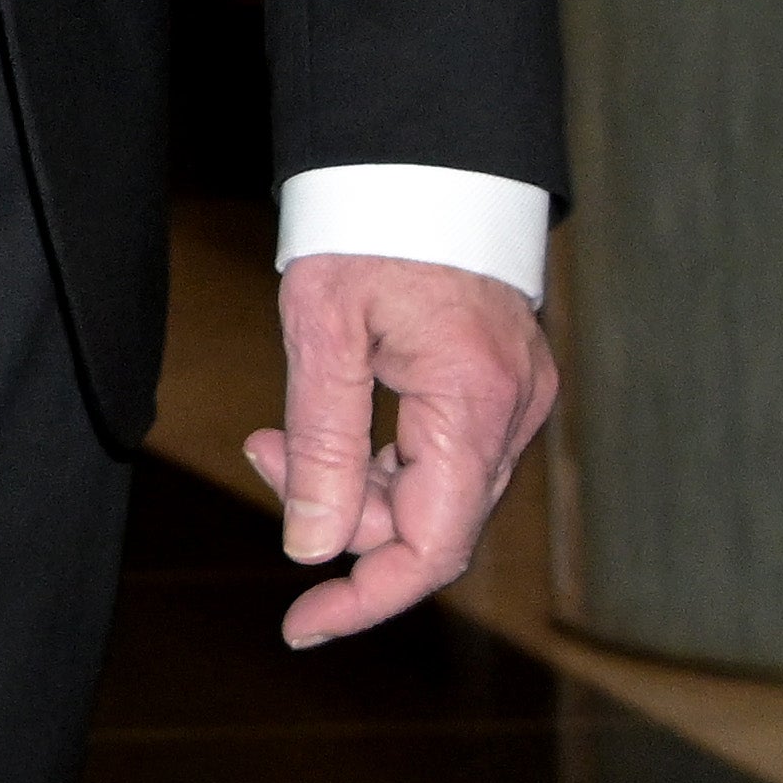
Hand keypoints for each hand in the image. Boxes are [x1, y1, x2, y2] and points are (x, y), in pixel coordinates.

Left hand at [244, 251, 556, 646]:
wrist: (421, 156)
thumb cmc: (367, 227)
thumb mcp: (322, 331)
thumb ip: (322, 445)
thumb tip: (313, 548)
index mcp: (475, 402)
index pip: (432, 547)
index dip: (365, 597)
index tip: (301, 626)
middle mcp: (514, 413)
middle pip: (429, 523)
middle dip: (340, 514)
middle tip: (264, 452)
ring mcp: (518, 402)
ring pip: (433, 492)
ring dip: (355, 481)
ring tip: (281, 432)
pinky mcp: (505, 387)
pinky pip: (444, 455)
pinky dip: (384, 454)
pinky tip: (331, 421)